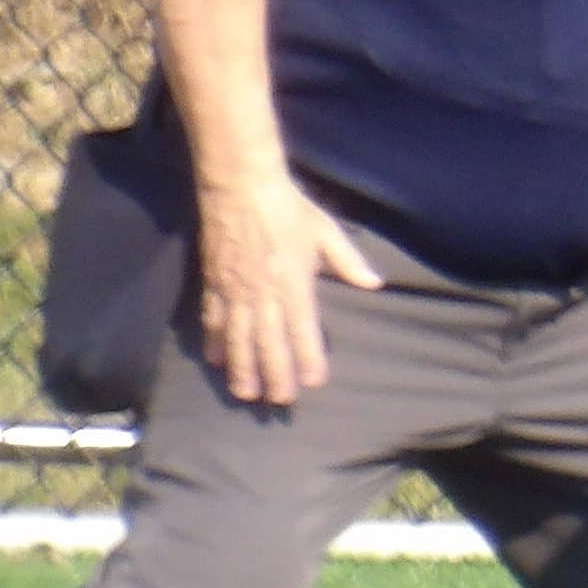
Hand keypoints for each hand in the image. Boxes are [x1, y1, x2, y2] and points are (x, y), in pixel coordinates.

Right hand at [193, 166, 380, 411]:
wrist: (240, 186)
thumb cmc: (288, 208)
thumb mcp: (326, 231)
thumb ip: (348, 262)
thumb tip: (374, 284)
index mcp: (294, 282)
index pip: (303, 329)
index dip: (308, 357)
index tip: (314, 381)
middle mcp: (263, 292)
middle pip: (268, 342)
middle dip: (274, 374)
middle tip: (279, 401)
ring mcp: (235, 289)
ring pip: (237, 338)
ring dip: (242, 368)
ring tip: (246, 393)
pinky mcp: (213, 282)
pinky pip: (212, 318)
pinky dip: (214, 341)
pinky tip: (215, 360)